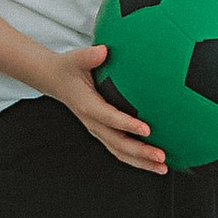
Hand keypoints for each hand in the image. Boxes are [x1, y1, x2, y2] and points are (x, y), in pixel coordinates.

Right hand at [48, 43, 167, 173]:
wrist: (55, 80)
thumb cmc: (68, 69)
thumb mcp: (76, 58)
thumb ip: (90, 55)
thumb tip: (104, 50)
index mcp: (87, 106)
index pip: (110, 118)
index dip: (128, 126)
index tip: (147, 129)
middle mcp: (93, 122)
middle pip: (118, 144)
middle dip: (140, 153)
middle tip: (161, 156)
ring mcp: (98, 130)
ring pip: (120, 152)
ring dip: (141, 162)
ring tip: (162, 167)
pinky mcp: (102, 132)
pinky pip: (120, 149)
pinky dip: (137, 159)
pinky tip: (154, 161)